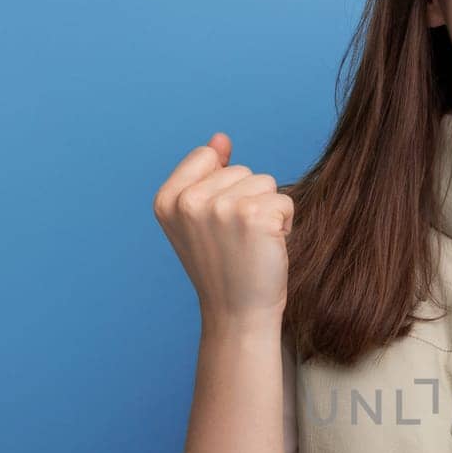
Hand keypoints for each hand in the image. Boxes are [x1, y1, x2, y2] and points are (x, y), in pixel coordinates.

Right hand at [152, 133, 293, 324]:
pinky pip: (284, 201)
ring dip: (268, 212)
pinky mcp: (254, 216)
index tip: (217, 226)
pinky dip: (284, 224)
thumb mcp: (202, 219)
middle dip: (248, 201)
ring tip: (252, 244)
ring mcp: (220, 207)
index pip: (207, 156)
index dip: (223, 187)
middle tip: (238, 241)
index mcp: (166, 199)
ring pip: (265, 182)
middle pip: (241, 169)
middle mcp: (188, 202)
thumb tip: (221, 138)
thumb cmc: (224, 267)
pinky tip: (268, 249)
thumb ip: (208, 175)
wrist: (238, 314)